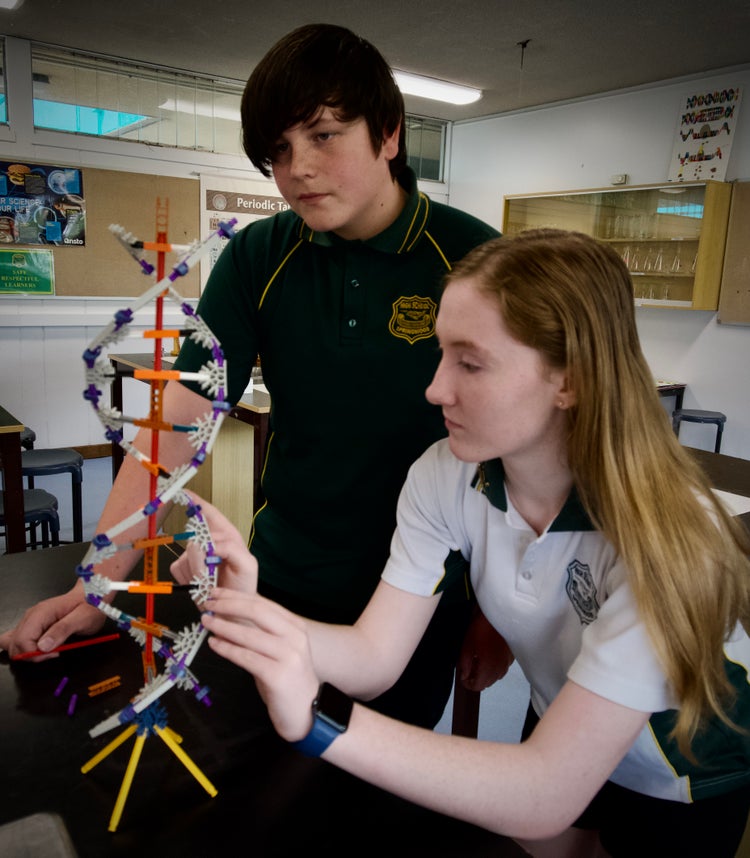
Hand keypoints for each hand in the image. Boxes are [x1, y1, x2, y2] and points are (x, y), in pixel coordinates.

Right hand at [0, 589, 104, 660]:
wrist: (94, 595)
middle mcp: (32, 615)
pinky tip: (43, 647)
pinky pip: (21, 639)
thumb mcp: (82, 619)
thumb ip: (62, 631)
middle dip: (31, 654)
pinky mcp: (35, 625)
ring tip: (49, 649)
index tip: (54, 653)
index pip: (22, 640)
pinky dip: (28, 648)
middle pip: (15, 644)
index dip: (35, 653)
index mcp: (41, 613)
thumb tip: (43, 646)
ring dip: (30, 652)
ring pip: (15, 643)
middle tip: (53, 652)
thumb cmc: (91, 605)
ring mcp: (32, 620)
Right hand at [170, 492, 257, 594]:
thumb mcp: (247, 565)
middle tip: (209, 573)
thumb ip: (231, 550)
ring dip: (197, 571)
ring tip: (210, 581)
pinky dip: (188, 578)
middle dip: (201, 557)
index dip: (197, 503)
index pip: (210, 514)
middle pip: (195, 538)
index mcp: (227, 537)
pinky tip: (199, 583)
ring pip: (186, 555)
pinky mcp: (183, 567)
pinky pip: (177, 567)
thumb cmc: (243, 586)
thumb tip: (210, 544)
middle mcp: (210, 543)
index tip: (184, 494)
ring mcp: (195, 555)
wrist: (231, 610)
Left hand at [202, 589, 318, 741]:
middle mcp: (295, 637)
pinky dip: (227, 649)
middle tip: (208, 604)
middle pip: (257, 612)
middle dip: (229, 605)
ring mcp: (289, 656)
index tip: (216, 593)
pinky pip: (246, 657)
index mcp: (295, 626)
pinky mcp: (278, 675)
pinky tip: (214, 644)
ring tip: (206, 622)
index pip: (263, 603)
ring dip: (223, 626)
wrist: (304, 711)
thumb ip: (260, 631)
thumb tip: (227, 615)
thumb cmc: (286, 678)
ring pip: (249, 634)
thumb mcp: (278, 648)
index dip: (237, 596)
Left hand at [457, 607, 513, 691]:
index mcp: (488, 668)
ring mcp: (507, 664)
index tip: (463, 677)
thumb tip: (464, 676)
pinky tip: (488, 657)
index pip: (478, 686)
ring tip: (478, 662)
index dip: (468, 684)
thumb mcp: (467, 647)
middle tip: (469, 669)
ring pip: (495, 677)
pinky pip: (502, 669)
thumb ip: (465, 665)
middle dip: (477, 679)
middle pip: (487, 684)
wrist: (497, 616)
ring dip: (486, 674)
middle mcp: (500, 670)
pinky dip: (494, 668)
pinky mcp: (511, 657)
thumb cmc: (480, 629)